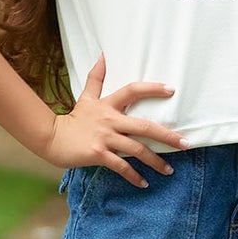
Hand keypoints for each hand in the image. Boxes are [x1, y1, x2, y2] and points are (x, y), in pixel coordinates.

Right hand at [44, 54, 186, 187]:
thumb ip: (96, 77)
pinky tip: (144, 183)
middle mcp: (110, 120)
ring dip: (155, 162)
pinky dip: (134, 176)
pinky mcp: (98, 154)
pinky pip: (121, 167)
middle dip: (168, 136)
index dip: (152, 88)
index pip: (133, 91)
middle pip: (145, 127)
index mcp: (109, 105)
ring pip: (137, 150)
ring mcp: (105, 138)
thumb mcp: (86, 96)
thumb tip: (103, 55)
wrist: (51, 138)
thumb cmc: (73, 119)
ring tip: (169, 170)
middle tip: (186, 144)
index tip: (172, 90)